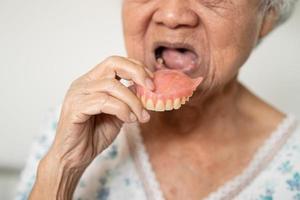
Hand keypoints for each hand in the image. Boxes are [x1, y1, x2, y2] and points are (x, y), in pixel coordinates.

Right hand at [30, 56, 153, 199]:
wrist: (74, 158)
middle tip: (152, 89)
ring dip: (132, 101)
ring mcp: (77, 94)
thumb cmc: (94, 136)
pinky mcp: (75, 107)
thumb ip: (127, 100)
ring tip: (140, 116)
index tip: (151, 82)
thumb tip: (145, 90)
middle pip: (113, 63)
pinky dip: (122, 109)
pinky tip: (129, 119)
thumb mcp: (118, 114)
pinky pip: (104, 102)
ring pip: (112, 85)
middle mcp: (83, 83)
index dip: (136, 68)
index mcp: (92, 81)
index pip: (116, 62)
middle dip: (137, 73)